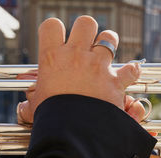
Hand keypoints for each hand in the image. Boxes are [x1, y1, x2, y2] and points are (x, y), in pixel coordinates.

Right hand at [17, 16, 144, 122]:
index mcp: (52, 57)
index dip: (57, 30)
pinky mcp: (115, 81)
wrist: (73, 131)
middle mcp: (76, 56)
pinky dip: (133, 71)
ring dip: (110, 42)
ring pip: (109, 38)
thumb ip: (34, 99)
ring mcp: (98, 66)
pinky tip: (131, 72)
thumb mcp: (37, 104)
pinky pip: (131, 69)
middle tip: (88, 42)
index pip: (52, 26)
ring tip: (108, 50)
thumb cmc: (52, 118)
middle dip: (88, 30)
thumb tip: (27, 106)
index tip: (61, 39)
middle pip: (85, 23)